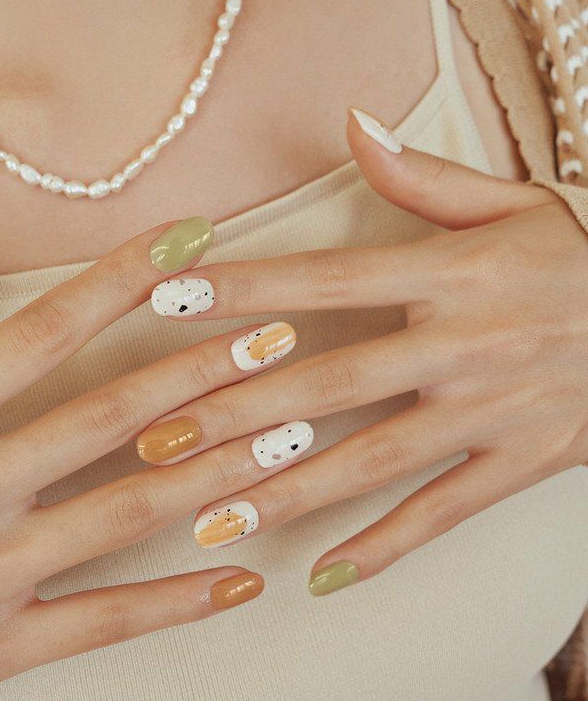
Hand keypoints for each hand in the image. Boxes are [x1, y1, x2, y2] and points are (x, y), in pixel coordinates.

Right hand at [0, 217, 295, 700]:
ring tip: (293, 438)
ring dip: (222, 471)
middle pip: (113, 416)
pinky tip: (243, 580)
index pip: (44, 331)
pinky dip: (180, 601)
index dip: (124, 279)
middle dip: (206, 370)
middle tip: (282, 337)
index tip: (188, 243)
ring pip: (129, 514)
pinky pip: (105, 621)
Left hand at [141, 109, 587, 595]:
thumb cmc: (576, 257)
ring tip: (212, 521)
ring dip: (289, 493)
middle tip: (156, 442)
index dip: (244, 290)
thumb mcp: (511, 204)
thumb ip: (424, 176)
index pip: (324, 281)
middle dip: (237, 414)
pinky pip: (445, 513)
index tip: (168, 302)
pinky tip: (322, 576)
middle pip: (330, 384)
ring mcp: (494, 413)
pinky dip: (385, 546)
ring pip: (373, 461)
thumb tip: (352, 123)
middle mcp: (465, 345)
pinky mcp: (524, 464)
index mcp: (451, 275)